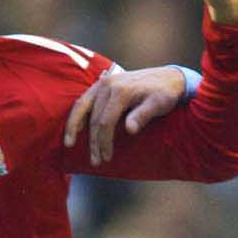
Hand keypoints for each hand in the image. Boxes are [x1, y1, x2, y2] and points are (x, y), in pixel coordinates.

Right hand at [64, 66, 189, 164]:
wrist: (168, 77)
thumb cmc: (165, 93)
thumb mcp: (159, 104)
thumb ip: (143, 116)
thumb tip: (129, 130)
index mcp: (121, 91)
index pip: (105, 122)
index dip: (104, 142)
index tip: (106, 157)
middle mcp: (108, 85)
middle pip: (94, 118)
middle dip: (93, 142)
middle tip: (96, 161)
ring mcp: (103, 83)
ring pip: (82, 107)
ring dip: (75, 128)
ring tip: (70, 144)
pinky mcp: (101, 84)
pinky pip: (84, 100)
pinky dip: (77, 115)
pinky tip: (75, 129)